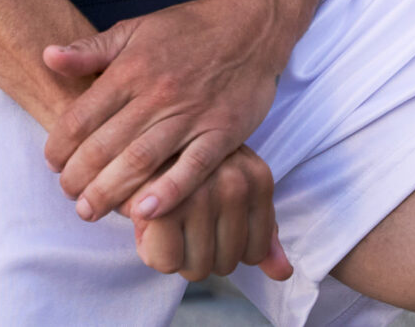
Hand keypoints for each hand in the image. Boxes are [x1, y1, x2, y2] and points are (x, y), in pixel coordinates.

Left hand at [41, 0, 287, 224]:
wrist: (248, 25)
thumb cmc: (187, 30)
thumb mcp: (135, 29)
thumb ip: (90, 50)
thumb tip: (48, 57)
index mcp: (131, 69)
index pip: (82, 115)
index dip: (60, 145)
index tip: (52, 163)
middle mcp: (157, 94)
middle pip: (106, 144)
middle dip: (79, 176)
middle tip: (68, 195)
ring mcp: (191, 114)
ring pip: (142, 160)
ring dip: (111, 191)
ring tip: (90, 211)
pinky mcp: (223, 132)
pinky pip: (193, 168)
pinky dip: (169, 192)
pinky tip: (145, 212)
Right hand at [132, 147, 294, 282]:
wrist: (131, 141)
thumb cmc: (184, 171)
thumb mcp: (234, 193)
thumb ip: (261, 234)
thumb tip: (283, 273)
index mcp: (257, 178)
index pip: (254, 253)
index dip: (225, 248)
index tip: (206, 224)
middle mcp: (235, 183)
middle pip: (226, 264)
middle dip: (199, 254)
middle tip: (182, 223)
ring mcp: (201, 192)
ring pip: (197, 268)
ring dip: (176, 255)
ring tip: (166, 223)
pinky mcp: (163, 203)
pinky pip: (167, 262)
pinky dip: (152, 252)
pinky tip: (147, 224)